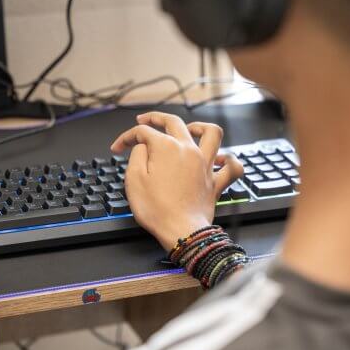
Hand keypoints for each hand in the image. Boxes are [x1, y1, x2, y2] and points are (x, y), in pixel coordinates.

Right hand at [110, 112, 242, 250]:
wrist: (181, 231)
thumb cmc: (157, 210)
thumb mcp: (133, 180)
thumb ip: (137, 155)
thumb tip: (143, 146)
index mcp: (166, 148)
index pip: (143, 132)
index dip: (126, 138)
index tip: (118, 148)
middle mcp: (188, 150)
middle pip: (174, 122)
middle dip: (156, 117)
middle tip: (144, 121)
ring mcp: (204, 165)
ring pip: (211, 133)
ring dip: (200, 126)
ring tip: (190, 128)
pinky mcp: (215, 182)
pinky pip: (232, 167)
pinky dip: (229, 160)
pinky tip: (221, 159)